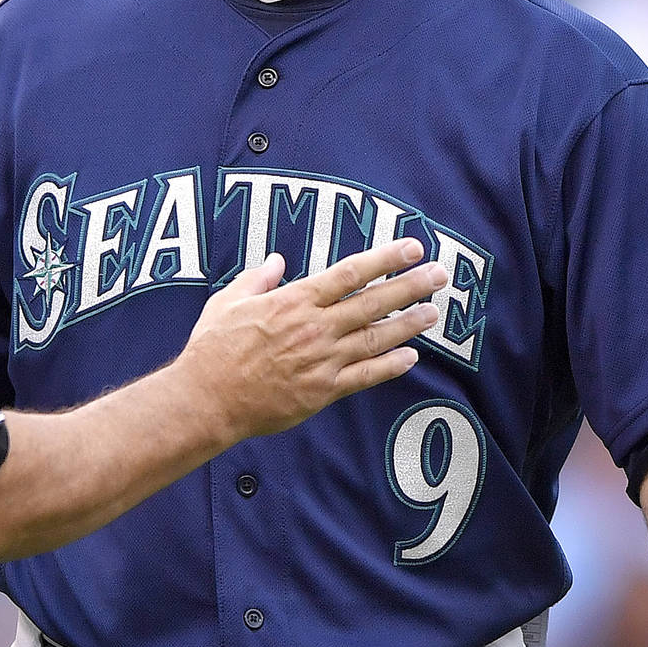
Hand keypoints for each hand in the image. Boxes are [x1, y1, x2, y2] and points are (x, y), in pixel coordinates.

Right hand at [177, 238, 446, 440]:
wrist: (207, 398)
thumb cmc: (213, 348)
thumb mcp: (228, 301)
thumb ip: (257, 279)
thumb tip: (277, 261)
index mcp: (294, 301)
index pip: (350, 272)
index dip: (385, 258)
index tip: (411, 248)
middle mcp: (315, 327)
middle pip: (373, 301)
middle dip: (410, 285)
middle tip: (440, 274)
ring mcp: (322, 360)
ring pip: (376, 337)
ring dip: (408, 324)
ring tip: (433, 312)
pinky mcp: (323, 391)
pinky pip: (365, 376)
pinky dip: (389, 366)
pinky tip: (411, 357)